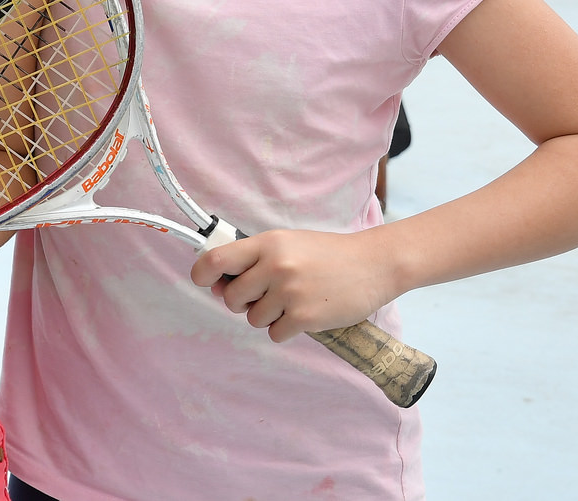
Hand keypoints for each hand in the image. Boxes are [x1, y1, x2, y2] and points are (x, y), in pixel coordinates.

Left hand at [189, 228, 398, 341]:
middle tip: (265, 296)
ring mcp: (289, 293)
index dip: (203, 273)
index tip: (204, 281)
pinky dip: (285, 330)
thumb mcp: (289, 243)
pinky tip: (303, 316)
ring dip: (267, 317)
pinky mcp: (305, 317)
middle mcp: (275, 266)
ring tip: (291, 303)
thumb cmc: (328, 254)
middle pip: (231, 297)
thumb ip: (254, 260)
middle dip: (242, 302)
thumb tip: (217, 285)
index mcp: (268, 243)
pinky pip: (275, 334)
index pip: (217, 259)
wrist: (374, 264)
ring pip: (252, 319)